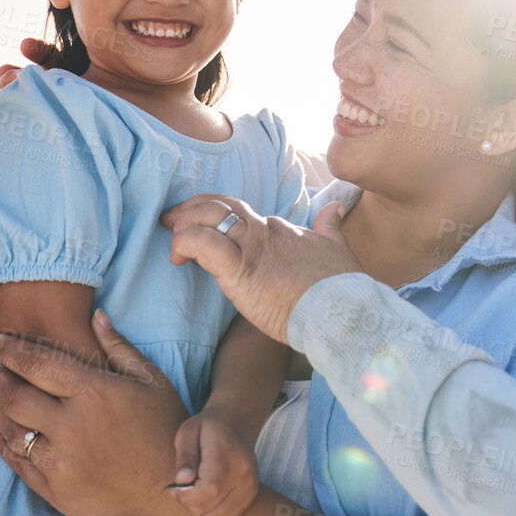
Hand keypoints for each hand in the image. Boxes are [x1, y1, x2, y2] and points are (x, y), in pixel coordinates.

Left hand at [0, 309, 189, 515]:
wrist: (174, 495)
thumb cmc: (166, 431)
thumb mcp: (153, 382)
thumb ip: (119, 348)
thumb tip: (95, 316)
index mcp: (95, 393)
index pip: (37, 363)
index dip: (11, 350)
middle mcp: (72, 426)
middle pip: (15, 396)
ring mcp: (61, 462)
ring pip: (11, 431)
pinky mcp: (56, 491)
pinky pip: (18, 464)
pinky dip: (1, 445)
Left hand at [161, 196, 360, 343]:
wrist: (343, 311)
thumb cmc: (341, 288)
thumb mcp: (339, 249)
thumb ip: (330, 227)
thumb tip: (334, 207)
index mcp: (281, 230)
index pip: (240, 211)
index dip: (216, 214)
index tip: (202, 226)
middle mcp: (264, 231)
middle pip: (221, 205)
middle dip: (192, 209)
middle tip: (173, 222)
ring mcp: (252, 248)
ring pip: (208, 216)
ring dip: (184, 224)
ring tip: (173, 243)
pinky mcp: (240, 269)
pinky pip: (203, 244)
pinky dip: (184, 243)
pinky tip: (178, 258)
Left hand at [170, 410, 260, 515]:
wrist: (237, 425)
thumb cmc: (207, 428)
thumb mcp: (188, 432)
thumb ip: (185, 457)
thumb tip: (181, 482)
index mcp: (228, 456)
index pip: (208, 490)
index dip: (186, 495)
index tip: (176, 485)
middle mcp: (244, 475)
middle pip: (208, 508)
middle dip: (188, 502)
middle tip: (185, 484)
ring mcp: (250, 487)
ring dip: (198, 509)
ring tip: (196, 489)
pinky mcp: (251, 496)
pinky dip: (210, 512)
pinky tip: (207, 494)